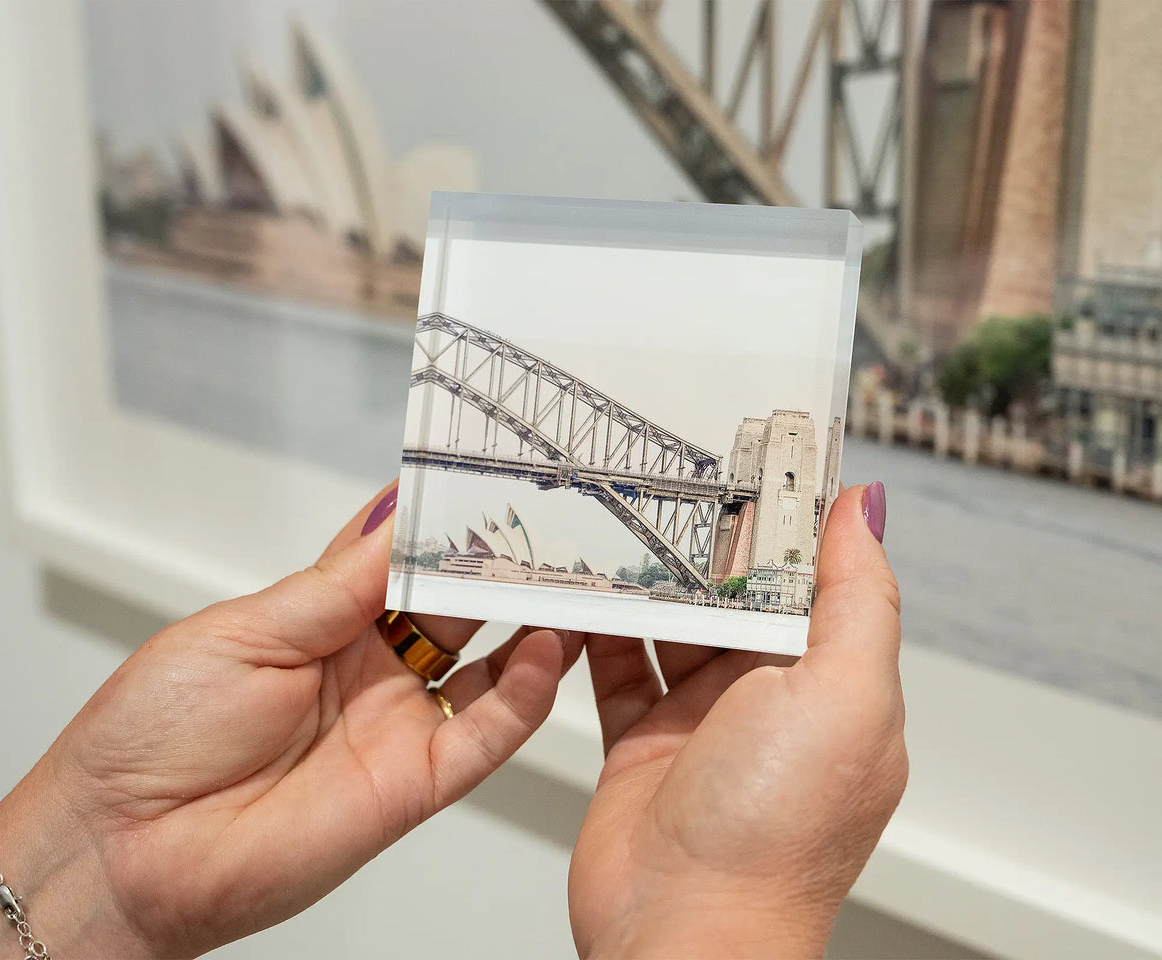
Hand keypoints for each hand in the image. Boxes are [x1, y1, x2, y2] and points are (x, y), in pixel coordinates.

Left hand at [0, 483, 580, 958]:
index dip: (445, 521)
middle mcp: (373, 669)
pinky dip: (524, 695)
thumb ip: (340, 582)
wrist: (121, 849)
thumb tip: (398, 511)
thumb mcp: (248, 631)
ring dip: (532, 624)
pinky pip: (485, 736)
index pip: (405, 559)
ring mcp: (398, 724)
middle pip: (459, 608)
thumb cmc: (156, 731)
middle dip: (503, 566)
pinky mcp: (414, 782)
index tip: (486, 478)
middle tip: (550, 523)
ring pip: (490, 668)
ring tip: (568, 578)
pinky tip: (544, 649)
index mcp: (327, 621)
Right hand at [569, 483, 906, 958]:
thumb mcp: (842, 697)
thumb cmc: (775, 834)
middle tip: (666, 473)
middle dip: (703, 541)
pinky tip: (576, 590)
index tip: (755, 455)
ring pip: (669, 625)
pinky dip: (595, 630)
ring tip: (613, 518)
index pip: (811, 579)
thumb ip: (857, 598)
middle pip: (733, 597)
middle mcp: (767, 701)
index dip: (785, 518)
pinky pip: (614, 667)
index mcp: (830, 685)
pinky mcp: (641, 742)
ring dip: (645, 581)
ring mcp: (700, 722)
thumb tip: (865, 507)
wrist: (682, 935)